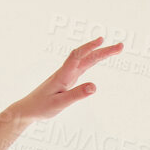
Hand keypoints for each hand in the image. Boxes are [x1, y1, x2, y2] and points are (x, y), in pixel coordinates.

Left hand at [8, 36, 122, 122]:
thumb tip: (94, 86)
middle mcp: (66, 71)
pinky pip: (83, 65)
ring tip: (116, 49)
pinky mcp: (68, 79)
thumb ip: (77, 95)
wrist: (27, 109)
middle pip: (87, 56)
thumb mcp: (59, 104)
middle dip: (104, 51)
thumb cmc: (41, 107)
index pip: (77, 56)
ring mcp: (67, 74)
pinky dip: (92, 59)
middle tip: (121, 46)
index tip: (102, 40)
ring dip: (100, 53)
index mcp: (63, 75)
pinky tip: (98, 57)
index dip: (90, 47)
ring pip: (86, 60)